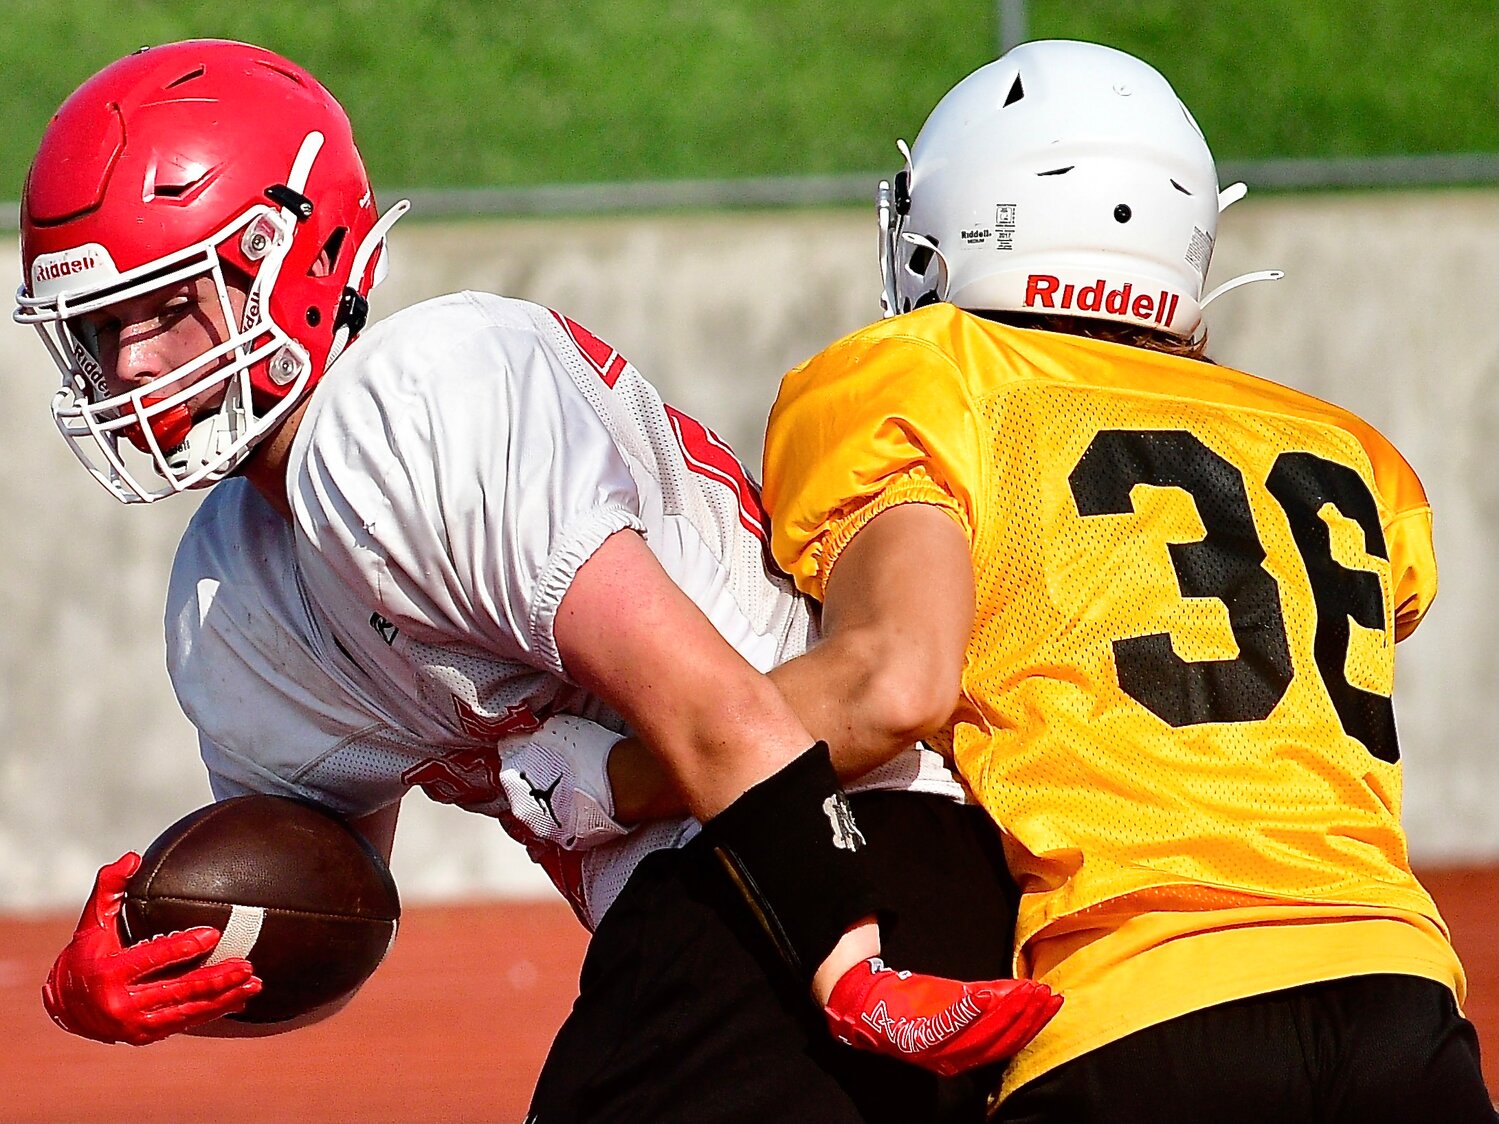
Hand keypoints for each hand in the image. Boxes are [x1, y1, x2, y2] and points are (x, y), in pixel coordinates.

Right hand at [42, 852, 260, 1044]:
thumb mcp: (92, 920)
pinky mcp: (145, 1035)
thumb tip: (132, 858)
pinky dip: (211, 1013)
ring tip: (253, 984)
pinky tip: (238, 1001)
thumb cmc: (87, 953)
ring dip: (223, 998)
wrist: (65, 1005)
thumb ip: (109, 887)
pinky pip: (184, 1022)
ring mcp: (134, 1024)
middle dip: (215, 978)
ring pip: (186, 1010)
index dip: (182, 946)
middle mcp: (121, 1003)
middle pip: (177, 989)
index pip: (151, 958)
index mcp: (109, 972)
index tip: (213, 934)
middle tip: (246, 965)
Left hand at [823, 957, 1061, 1075]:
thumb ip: (977, 1006)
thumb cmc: (908, 1004)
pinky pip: (947, 1025)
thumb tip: (1011, 991)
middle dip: (1027, 1016)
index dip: (1033, 1022)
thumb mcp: (948, 1007)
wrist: (862, 1001)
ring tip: (1027, 990)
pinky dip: (968, 1011)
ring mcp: (935, 1048)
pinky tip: (987, 993)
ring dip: (1007, 1011)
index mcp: (963, 1053)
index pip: (1007, 1042)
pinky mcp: (916, 1034)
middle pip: (999, 1039)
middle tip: (1046, 993)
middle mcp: (952, 1057)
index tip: (1051, 1000)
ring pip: (980, 1034)